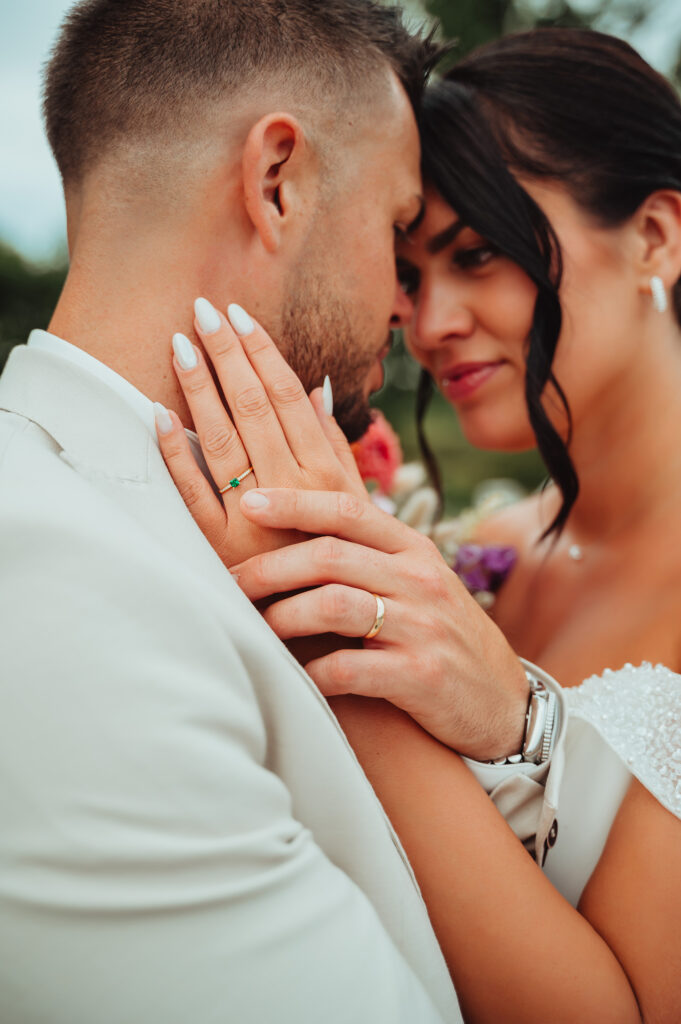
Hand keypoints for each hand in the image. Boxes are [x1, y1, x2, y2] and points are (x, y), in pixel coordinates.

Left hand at [155, 299, 366, 564]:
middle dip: (228, 355)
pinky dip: (176, 454)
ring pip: (224, 440)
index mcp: (328, 476)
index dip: (264, 353)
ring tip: (180, 346)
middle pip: (257, 408)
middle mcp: (294, 492)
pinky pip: (194, 495)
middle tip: (203, 309)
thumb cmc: (352, 568)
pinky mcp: (223, 551)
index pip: (291, 398)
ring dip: (200, 389)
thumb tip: (319, 388)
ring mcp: (255, 521)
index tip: (241, 315)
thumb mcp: (356, 506)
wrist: (343, 640)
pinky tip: (161, 416)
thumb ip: (336, 447)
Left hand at [232, 487, 529, 760]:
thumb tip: (300, 530)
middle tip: (232, 582)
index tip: (249, 503)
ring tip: (259, 630)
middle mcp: (421, 580)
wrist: (506, 704)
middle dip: (270, 567)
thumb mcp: (420, 584)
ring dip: (284, 617)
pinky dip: (315, 672)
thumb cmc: (444, 639)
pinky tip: (300, 677)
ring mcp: (424, 627)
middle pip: (329, 556)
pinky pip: (350, 668)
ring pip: (334, 606)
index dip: (294, 502)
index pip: (348, 511)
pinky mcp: (422, 676)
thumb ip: (371, 556)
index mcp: (415, 550)